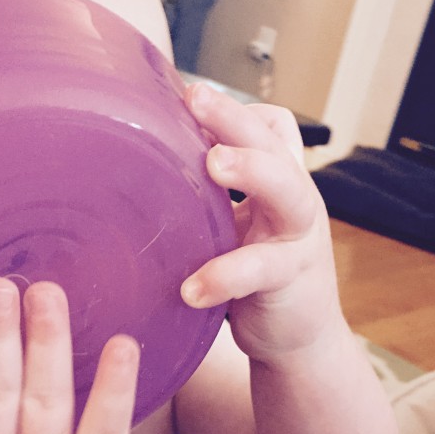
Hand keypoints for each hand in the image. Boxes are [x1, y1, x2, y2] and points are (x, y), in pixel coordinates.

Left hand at [181, 83, 341, 360]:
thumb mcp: (235, 230)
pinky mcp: (293, 280)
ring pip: (288, 192)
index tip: (187, 94)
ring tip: (213, 164)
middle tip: (195, 98)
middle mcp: (295, 199)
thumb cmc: (256, 279)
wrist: (299, 339)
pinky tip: (191, 288)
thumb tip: (135, 174)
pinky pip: (260, 270)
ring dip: (251, 171)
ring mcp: (299, 238)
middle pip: (274, 143)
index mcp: (277, 183)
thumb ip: (208, 202)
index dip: (234, 109)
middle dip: (234, 117)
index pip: (269, 127)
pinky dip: (224, 276)